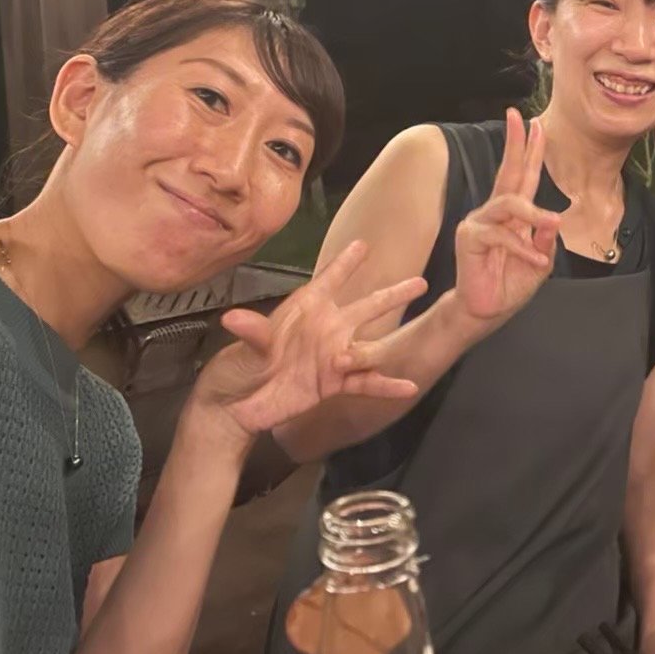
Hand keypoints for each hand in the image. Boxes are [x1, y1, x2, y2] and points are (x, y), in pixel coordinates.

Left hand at [193, 240, 426, 441]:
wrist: (236, 409)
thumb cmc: (236, 369)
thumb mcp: (243, 350)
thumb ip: (253, 334)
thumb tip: (234, 319)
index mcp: (304, 310)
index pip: (329, 280)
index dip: (346, 263)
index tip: (364, 244)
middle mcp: (325, 329)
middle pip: (365, 307)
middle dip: (392, 294)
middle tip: (420, 282)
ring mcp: (334, 357)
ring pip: (371, 345)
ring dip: (389, 341)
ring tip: (412, 336)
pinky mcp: (335, 384)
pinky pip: (365, 382)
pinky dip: (386, 385)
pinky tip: (408, 386)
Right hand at [453, 108, 560, 329]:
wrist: (487, 311)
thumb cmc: (510, 284)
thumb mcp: (539, 262)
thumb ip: (546, 240)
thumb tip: (554, 219)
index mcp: (513, 215)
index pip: (523, 176)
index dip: (529, 150)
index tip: (535, 123)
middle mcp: (494, 213)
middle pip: (508, 172)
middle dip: (515, 144)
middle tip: (519, 118)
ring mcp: (479, 222)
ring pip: (509, 204)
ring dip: (534, 215)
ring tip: (551, 224)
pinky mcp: (469, 238)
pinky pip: (501, 235)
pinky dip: (522, 248)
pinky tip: (535, 260)